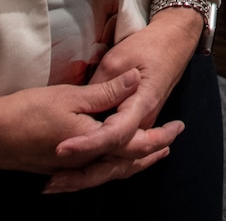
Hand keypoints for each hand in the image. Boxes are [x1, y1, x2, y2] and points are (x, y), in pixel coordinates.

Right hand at [0, 66, 171, 178]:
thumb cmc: (28, 112)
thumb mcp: (72, 96)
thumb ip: (107, 91)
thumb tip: (137, 79)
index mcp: (94, 144)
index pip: (136, 143)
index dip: (159, 136)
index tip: (177, 127)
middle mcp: (85, 164)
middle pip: (126, 163)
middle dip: (150, 154)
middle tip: (169, 144)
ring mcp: (69, 171)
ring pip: (109, 171)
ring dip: (131, 163)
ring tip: (147, 154)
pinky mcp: (56, 170)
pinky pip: (92, 173)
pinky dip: (108, 167)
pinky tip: (107, 161)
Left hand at [44, 7, 201, 192]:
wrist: (175, 41)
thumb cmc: (149, 46)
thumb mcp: (118, 59)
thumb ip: (100, 88)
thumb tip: (81, 108)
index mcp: (141, 106)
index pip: (112, 135)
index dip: (86, 144)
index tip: (60, 148)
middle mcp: (143, 123)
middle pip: (115, 162)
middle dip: (82, 176)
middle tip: (50, 183)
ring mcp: (141, 126)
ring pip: (118, 164)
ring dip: (86, 176)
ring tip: (55, 183)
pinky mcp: (136, 125)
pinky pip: (120, 155)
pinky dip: (99, 167)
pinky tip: (76, 173)